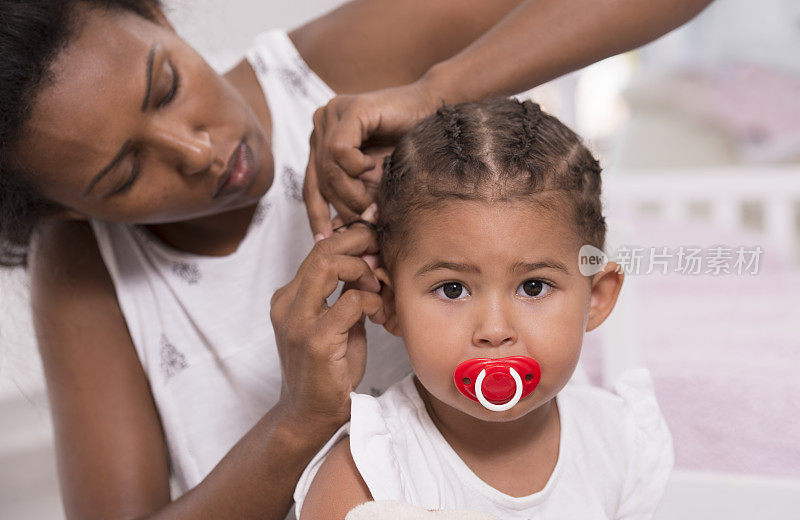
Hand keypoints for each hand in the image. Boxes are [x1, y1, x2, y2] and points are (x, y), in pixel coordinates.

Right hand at [270, 214, 382, 433]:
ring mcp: (298, 321)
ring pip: (329, 265)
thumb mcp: (336, 323)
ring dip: (362, 270)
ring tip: (377, 288)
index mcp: (289, 297)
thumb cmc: (327, 371)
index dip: (351, 238)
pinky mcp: (315, 341)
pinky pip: (349, 302)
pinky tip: (378, 314)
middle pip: (323, 249)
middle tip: (382, 255)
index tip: (376, 244)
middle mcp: (287, 304)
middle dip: (360, 242)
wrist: (308, 416)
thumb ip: (344, 293)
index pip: (319, 248)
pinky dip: (371, 301)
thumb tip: (365, 261)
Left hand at [304, 80, 439, 237]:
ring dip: (353, 193)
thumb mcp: (376, 180)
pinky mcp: (349, 109)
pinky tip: (373, 165)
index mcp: (322, 140)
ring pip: (328, 169)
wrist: (433, 112)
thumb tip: (334, 233)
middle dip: (343, 207)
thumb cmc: (408, 145)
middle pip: (320, 180)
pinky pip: (339, 151)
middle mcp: (322, 125)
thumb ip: (356, 199)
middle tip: (367, 221)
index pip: (311, 184)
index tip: (323, 240)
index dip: (315, 214)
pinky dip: (357, 167)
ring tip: (373, 200)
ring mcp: (333, 114)